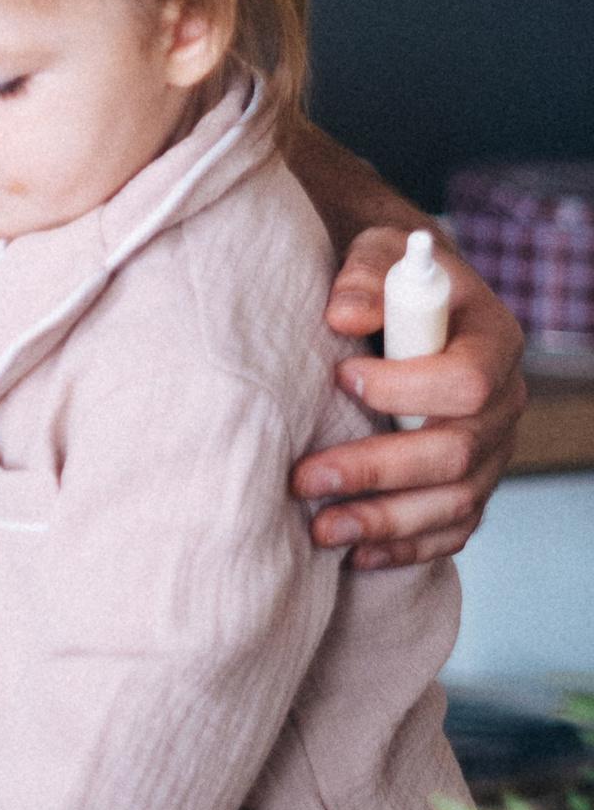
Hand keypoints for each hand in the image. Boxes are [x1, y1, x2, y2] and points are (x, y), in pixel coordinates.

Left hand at [294, 230, 525, 568]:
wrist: (407, 311)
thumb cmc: (390, 282)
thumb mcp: (379, 254)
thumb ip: (366, 274)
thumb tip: (343, 313)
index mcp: (493, 343)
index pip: (467, 382)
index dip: (404, 388)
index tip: (339, 378)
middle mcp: (504, 404)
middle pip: (457, 453)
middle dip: (377, 469)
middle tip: (304, 477)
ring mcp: (493, 452)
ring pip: (454, 503)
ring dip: (384, 522)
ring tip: (319, 530)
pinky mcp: (471, 487)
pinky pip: (452, 531)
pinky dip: (406, 548)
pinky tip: (354, 556)